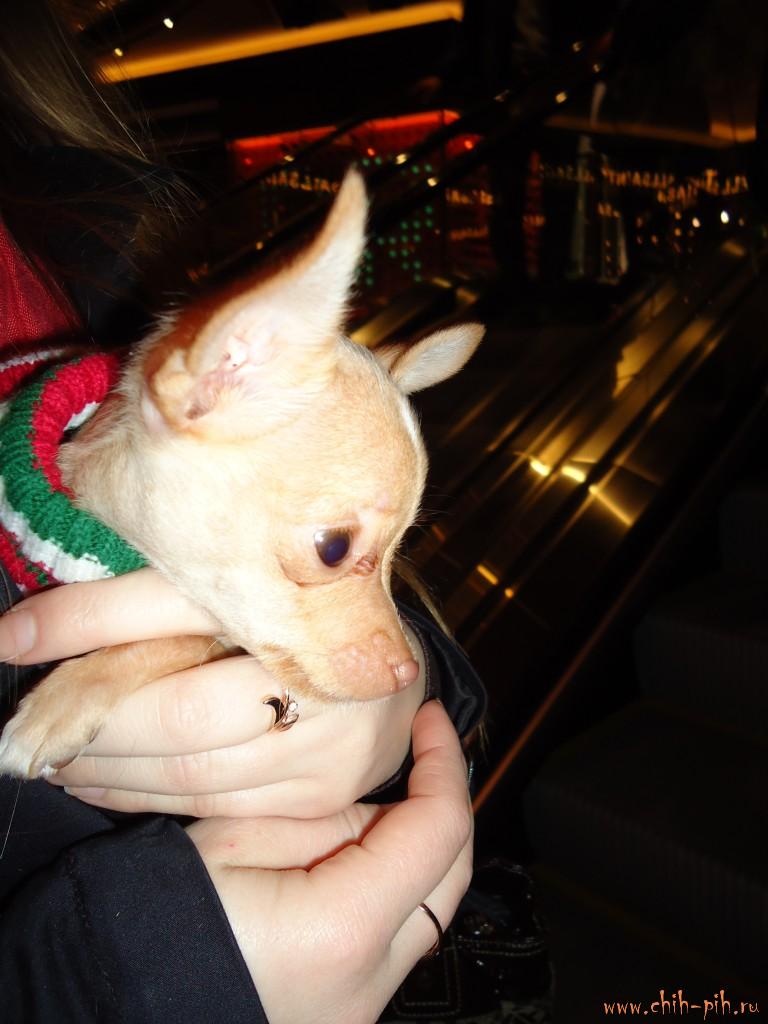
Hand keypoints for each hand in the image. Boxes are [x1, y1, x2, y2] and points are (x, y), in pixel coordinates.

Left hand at [0, 569, 425, 816]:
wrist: (385, 664)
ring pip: (190, 775)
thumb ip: (127, 602)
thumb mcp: (223, 582)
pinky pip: (213, 808)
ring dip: (106, 771)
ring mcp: (331, 752)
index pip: (173, 623)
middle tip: (29, 728)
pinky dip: (145, 799)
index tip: (15, 640)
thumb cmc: (298, 607)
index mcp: (305, 604)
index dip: (88, 633)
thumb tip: (17, 631)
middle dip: (92, 727)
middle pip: (180, 720)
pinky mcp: (320, 798)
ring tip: (56, 756)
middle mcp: (329, 685)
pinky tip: (104, 783)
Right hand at [187, 700, 472, 1023]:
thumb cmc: (162, 906)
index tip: (429, 719)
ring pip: (427, 908)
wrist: (119, 988)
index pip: (439, 831)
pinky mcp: (347, 1011)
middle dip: (441, 803)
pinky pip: (394, 936)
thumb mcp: (238, 833)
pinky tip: (351, 851)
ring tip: (371, 798)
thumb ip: (326, 813)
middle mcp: (371, 982)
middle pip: (450, 877)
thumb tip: (376, 804)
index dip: (444, 762)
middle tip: (417, 750)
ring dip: (415, 847)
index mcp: (344, 927)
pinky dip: (389, 884)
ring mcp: (361, 1006)